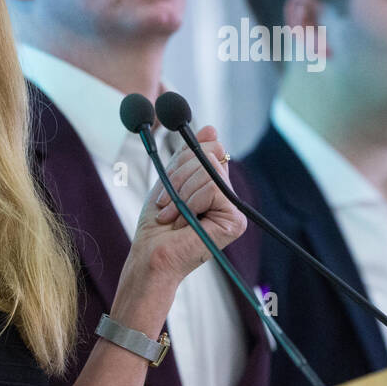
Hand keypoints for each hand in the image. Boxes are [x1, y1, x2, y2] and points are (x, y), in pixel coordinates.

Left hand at [125, 125, 246, 285]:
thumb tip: (211, 129)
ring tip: (173, 216)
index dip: (186, 160)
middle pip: (210, 156)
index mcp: (215, 186)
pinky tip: (184, 222)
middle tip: (167, 204)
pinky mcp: (236, 221)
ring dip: (181, 193)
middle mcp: (229, 196)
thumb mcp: (171, 181)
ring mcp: (235, 209)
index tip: (170, 182)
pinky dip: (191, 202)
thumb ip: (189, 156)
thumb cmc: (157, 226)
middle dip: (180, 177)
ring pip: (210, 171)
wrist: (150, 256)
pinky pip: (212, 188)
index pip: (211, 149)